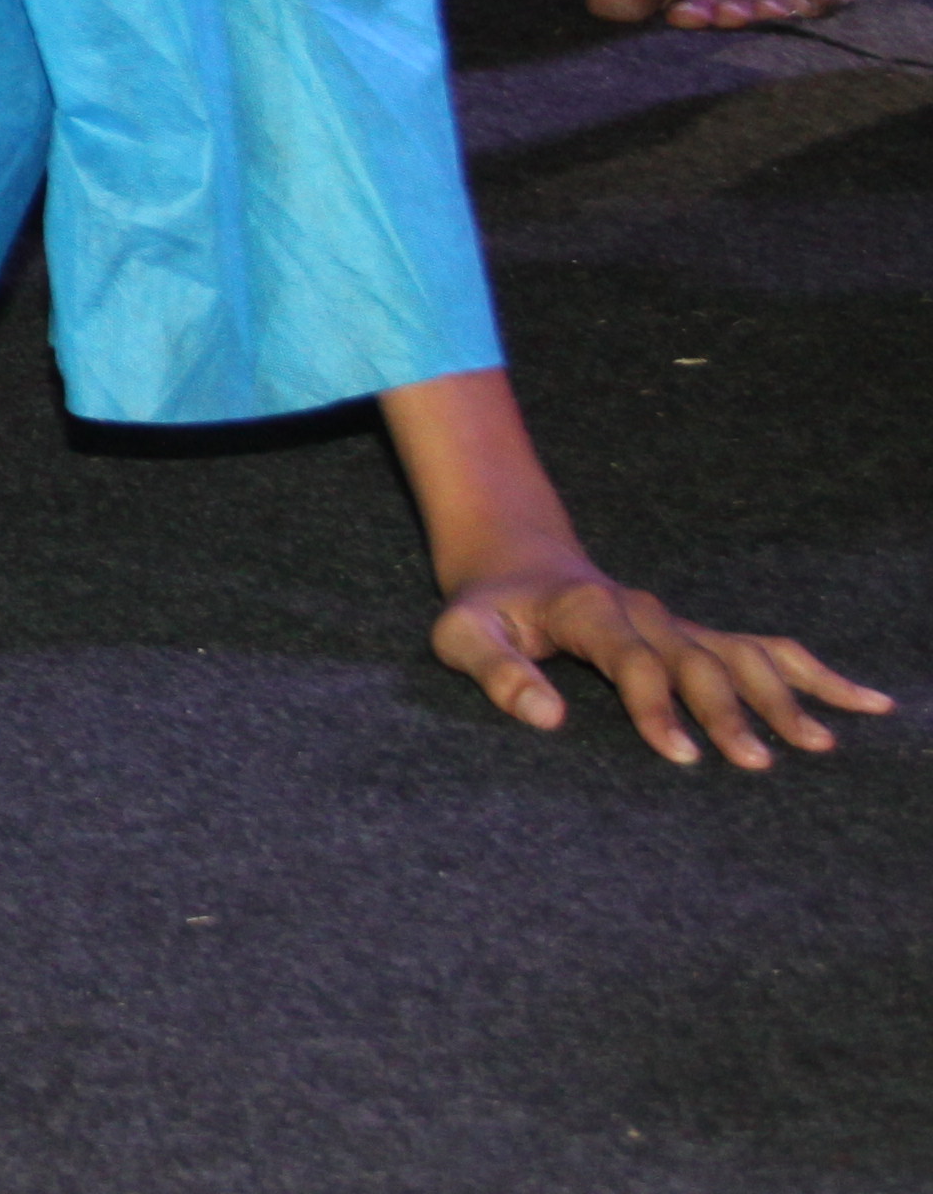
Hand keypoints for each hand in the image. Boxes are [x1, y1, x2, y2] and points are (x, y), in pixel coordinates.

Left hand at [433, 557, 896, 766]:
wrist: (513, 563)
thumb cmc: (486, 610)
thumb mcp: (461, 635)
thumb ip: (496, 672)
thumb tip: (547, 719)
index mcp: (589, 611)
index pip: (632, 660)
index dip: (657, 706)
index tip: (682, 754)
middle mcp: (645, 613)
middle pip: (697, 662)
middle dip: (727, 712)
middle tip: (756, 764)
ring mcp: (678, 624)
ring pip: (742, 655)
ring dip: (780, 697)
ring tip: (817, 745)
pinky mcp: (697, 637)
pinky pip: (765, 650)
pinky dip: (816, 674)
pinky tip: (866, 703)